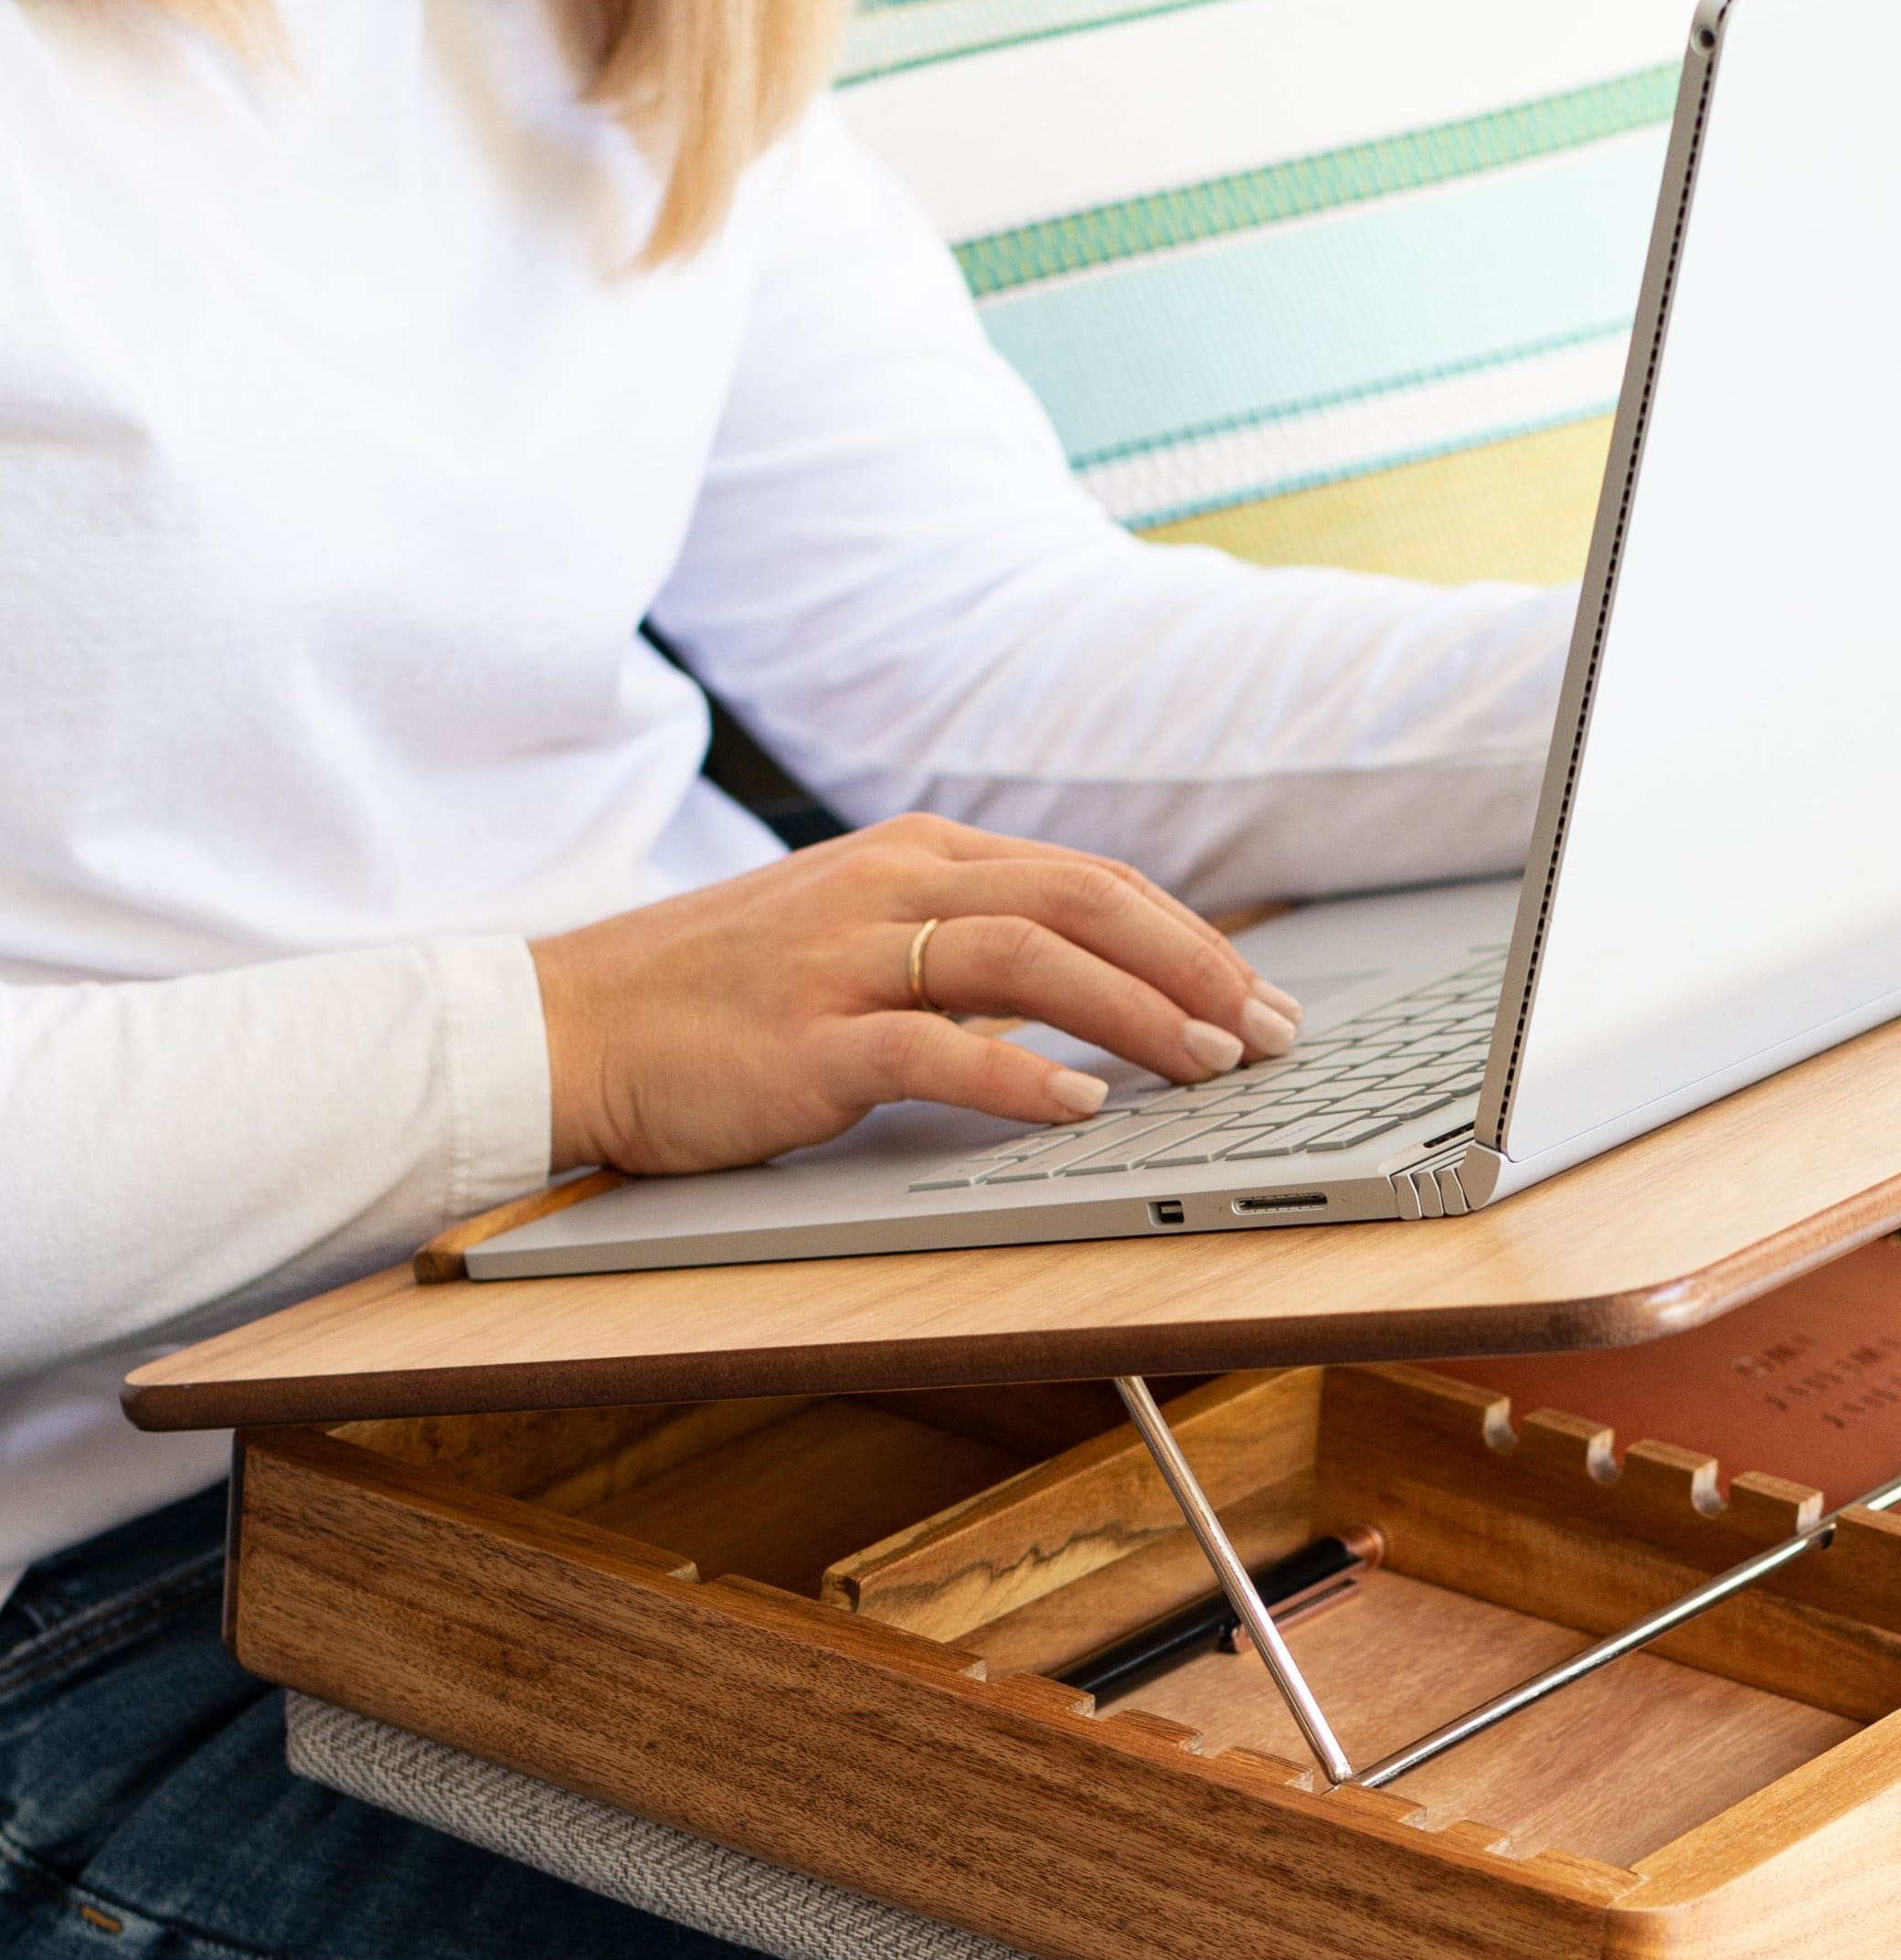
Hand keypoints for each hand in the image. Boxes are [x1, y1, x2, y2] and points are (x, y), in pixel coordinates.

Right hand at [529, 814, 1302, 1176]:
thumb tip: (1090, 989)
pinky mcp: (808, 1037)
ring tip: (1211, 1062)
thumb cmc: (721, 995)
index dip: (1190, 936)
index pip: (1089, 879)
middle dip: (1196, 966)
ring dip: (1139, 1012)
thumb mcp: (858, 939)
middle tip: (1271, 1029)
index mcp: (916, 856)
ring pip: (1031, 960)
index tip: (1260, 994)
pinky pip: (936, 1047)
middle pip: (1083, 902)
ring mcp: (848, 958)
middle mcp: (893, 887)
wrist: (570, 1024)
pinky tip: (1085, 1103)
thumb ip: (962, 946)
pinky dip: (1021, 1074)